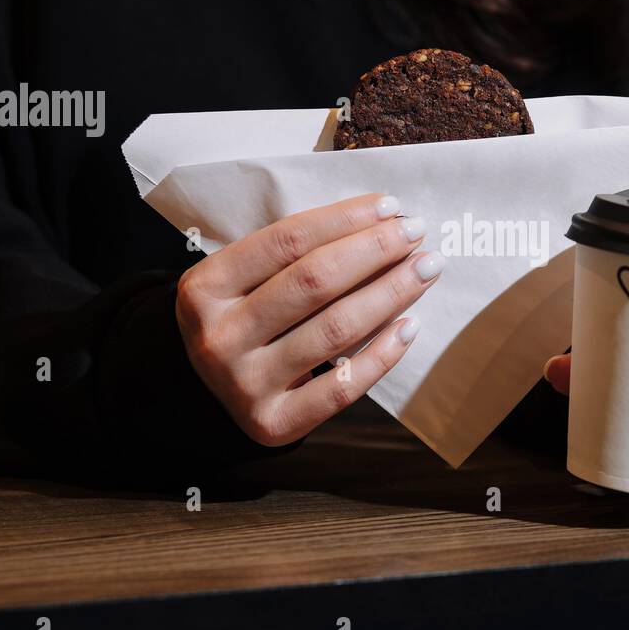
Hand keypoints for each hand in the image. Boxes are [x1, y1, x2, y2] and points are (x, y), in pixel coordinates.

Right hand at [175, 193, 442, 445]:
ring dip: (391, 293)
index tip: (391, 206)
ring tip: (425, 269)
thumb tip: (380, 221)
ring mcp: (244, 384)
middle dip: (375, 250)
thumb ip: (292, 254)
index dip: (345, 219)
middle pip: (314, 282)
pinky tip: (410, 326)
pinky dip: (382, 354)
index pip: (287, 241)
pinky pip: (342, 387)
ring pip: (335, 330)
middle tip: (417, 232)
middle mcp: (218, 337)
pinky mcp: (274, 423)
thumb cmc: (240, 320)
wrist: (203, 397)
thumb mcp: (241, 281)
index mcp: (203, 288)